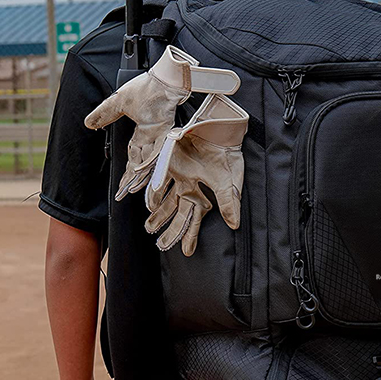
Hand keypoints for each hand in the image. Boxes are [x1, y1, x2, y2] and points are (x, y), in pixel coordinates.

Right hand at [83, 53, 193, 199]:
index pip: (133, 156)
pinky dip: (148, 160)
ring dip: (139, 175)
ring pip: (149, 160)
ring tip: (131, 188)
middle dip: (131, 180)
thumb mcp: (120, 102)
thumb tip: (89, 123)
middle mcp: (152, 136)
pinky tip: (140, 171)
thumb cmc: (148, 86)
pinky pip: (157, 149)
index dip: (128, 171)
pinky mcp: (165, 129)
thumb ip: (105, 113)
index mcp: (143, 131)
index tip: (122, 184)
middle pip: (141, 163)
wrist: (164, 77)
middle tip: (123, 194)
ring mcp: (160, 134)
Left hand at [144, 93, 247, 255]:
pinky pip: (157, 179)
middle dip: (170, 229)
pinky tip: (146, 201)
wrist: (218, 128)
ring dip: (158, 212)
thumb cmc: (227, 155)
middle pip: (177, 211)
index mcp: (203, 192)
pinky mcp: (168, 161)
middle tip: (161, 245)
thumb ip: (229, 202)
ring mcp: (178, 174)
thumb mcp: (228, 181)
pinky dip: (152, 190)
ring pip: (165, 198)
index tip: (188, 252)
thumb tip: (234, 225)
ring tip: (149, 227)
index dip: (191, 234)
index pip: (195, 218)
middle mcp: (189, 185)